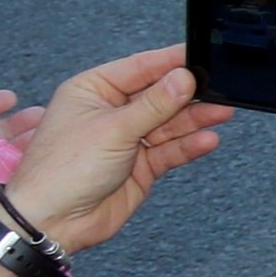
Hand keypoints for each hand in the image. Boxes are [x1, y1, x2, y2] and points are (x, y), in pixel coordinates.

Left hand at [1, 47, 231, 254]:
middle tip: (220, 88)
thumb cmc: (62, 170)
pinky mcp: (140, 165)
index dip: (172, 61)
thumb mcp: (113, 129)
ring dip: (195, 119)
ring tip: (222, 113)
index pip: (140, 67)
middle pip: (159, 95)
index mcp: (93, 90)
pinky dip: (189, 145)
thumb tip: (184, 78)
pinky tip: (207, 140)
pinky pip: (170, 150)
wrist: (52, 222)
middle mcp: (111, 111)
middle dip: (189, 93)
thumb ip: (154, 104)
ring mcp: (127, 139)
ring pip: (169, 123)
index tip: (203, 54)